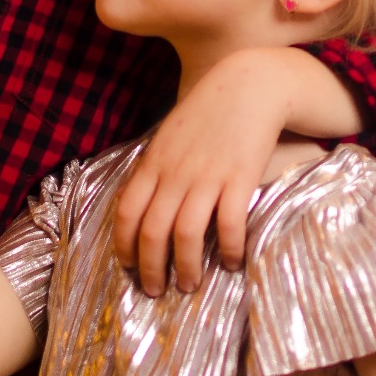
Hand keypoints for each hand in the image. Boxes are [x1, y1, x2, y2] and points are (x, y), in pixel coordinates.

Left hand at [113, 50, 290, 293]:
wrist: (250, 84)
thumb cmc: (209, 111)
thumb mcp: (170, 136)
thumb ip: (156, 168)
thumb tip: (142, 201)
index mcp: (154, 164)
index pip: (126, 213)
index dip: (124, 246)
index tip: (129, 268)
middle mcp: (175, 174)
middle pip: (152, 233)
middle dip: (151, 269)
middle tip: (156, 291)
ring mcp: (207, 177)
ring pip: (185, 235)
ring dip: (186, 268)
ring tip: (191, 285)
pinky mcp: (239, 178)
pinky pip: (229, 225)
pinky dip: (230, 250)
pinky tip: (233, 263)